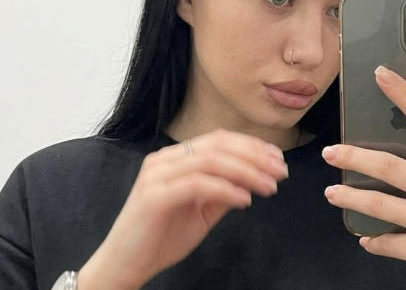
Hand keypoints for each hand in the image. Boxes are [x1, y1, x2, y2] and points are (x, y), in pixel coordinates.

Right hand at [78, 129, 288, 289]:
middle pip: (218, 144)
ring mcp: (157, 175)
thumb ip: (224, 190)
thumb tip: (255, 177)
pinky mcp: (154, 196)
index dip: (252, 146)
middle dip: (255, 155)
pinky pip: (198, 184)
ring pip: (211, 160)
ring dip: (247, 172)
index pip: (219, 140)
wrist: (125, 266)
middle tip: (280, 171)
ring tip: (269, 186)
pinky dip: (226, 190)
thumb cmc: (162, 237)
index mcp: (175, 158)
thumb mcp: (203, 210)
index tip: (277, 159)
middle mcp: (165, 159)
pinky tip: (245, 200)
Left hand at [321, 66, 405, 289]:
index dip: (404, 95)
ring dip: (348, 197)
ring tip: (333, 193)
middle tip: (331, 152)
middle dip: (352, 156)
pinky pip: (385, 241)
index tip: (383, 76)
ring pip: (376, 203)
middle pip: (388, 165)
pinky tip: (368, 237)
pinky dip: (373, 239)